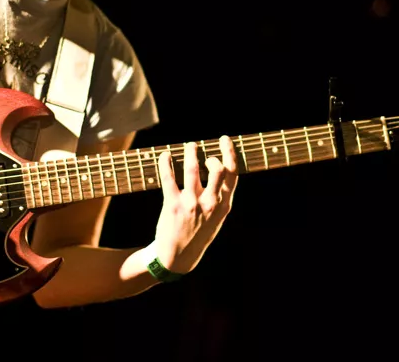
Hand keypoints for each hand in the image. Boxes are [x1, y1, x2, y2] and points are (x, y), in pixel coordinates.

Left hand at [152, 135, 237, 273]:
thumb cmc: (198, 233)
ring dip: (190, 152)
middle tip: (203, 147)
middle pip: (217, 170)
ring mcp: (191, 204)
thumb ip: (219, 196)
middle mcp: (209, 204)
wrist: (178, 258)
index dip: (230, 153)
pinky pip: (169, 178)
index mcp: (224, 206)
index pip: (232, 175)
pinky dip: (166, 163)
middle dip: (211, 153)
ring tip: (190, 145)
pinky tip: (165, 155)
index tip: (225, 140)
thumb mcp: (217, 218)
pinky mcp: (172, 205)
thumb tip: (218, 167)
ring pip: (192, 170)